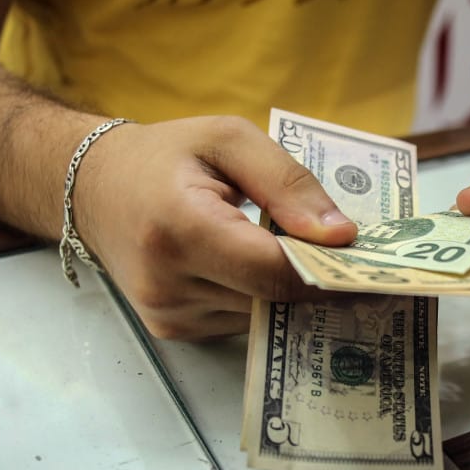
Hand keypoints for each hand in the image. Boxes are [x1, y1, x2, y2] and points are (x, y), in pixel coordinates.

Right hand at [76, 116, 355, 338]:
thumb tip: (342, 235)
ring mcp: (167, 314)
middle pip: (272, 298)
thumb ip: (288, 182)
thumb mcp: (228, 139)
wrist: (93, 188)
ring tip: (307, 254)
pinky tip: (263, 266)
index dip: (329, 273)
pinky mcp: (171, 330)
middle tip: (362, 262)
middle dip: (318, 279)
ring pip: (261, 315)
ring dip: (289, 289)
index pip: (273, 271)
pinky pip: (240, 321)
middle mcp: (168, 282)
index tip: (375, 267)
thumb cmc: (164, 156)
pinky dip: (259, 296)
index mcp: (179, 228)